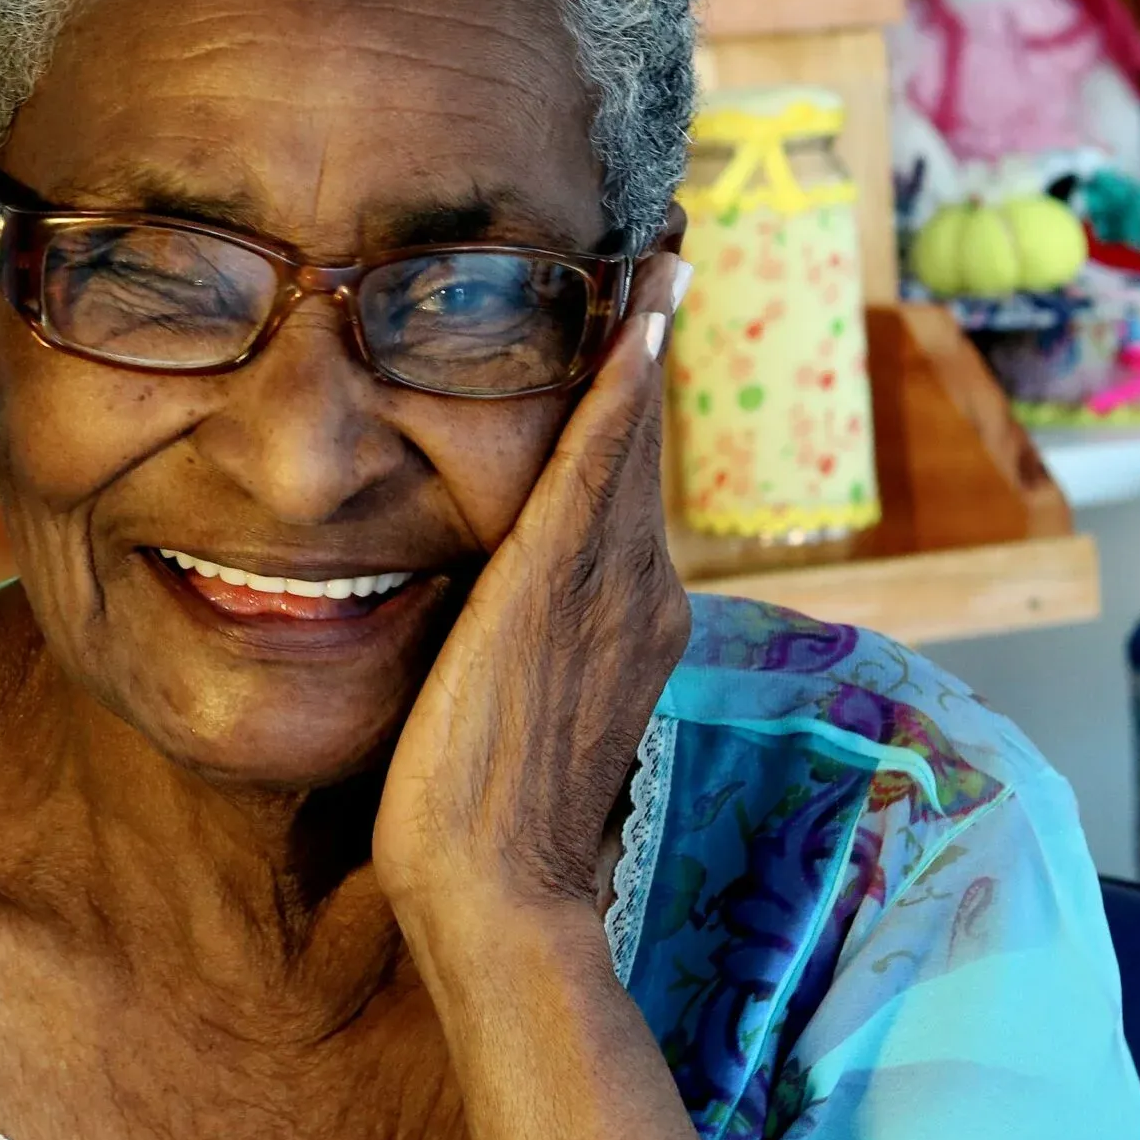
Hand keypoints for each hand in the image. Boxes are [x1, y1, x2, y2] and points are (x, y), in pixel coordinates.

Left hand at [372, 254, 692, 957]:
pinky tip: (631, 316)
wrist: (490, 892)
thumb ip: (514, 646)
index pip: (629, 490)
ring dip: (642, 341)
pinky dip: (615, 388)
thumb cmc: (476, 824)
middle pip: (639, 450)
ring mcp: (610, 590)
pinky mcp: (557, 588)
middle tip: (664, 247)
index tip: (641, 327)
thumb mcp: (506, 707)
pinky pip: (596, 466)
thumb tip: (479, 612)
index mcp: (629, 622)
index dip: (635, 405)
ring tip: (658, 251)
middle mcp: (640, 595)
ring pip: (628, 442)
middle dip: (650, 346)